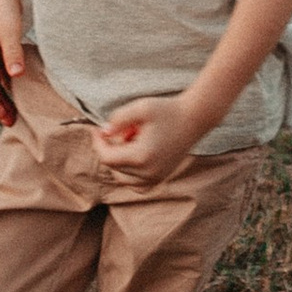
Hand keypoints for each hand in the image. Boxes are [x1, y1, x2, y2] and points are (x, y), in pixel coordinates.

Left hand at [92, 92, 208, 189]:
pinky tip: (136, 154)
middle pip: (114, 168)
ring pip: (123, 178)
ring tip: (134, 139)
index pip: (107, 158)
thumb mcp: (141, 107)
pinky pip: (136, 184)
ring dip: (120, 161)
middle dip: (112, 149)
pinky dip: (130, 173)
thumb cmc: (168, 110)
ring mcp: (156, 178)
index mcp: (141, 157)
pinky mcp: (161, 178)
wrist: (195, 118)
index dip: (98, 143)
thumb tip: (104, 132)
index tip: (97, 130)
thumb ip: (118, 119)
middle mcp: (148, 173)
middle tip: (124, 129)